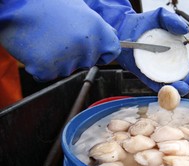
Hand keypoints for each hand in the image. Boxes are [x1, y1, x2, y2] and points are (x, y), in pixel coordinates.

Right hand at [0, 0, 120, 80]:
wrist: (14, 2)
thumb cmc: (45, 3)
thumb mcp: (79, 8)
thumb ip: (96, 28)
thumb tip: (110, 37)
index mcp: (96, 30)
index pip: (112, 51)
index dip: (102, 52)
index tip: (96, 52)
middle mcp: (86, 47)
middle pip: (87, 62)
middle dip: (76, 55)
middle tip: (60, 38)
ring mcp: (67, 60)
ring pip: (67, 69)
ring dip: (58, 60)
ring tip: (46, 39)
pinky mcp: (47, 69)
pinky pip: (49, 74)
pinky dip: (42, 66)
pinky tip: (36, 48)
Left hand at [113, 8, 188, 95]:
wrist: (124, 33)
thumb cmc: (144, 25)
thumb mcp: (160, 17)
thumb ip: (172, 20)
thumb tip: (184, 30)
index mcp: (183, 48)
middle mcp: (178, 62)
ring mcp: (167, 74)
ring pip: (184, 83)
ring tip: (188, 82)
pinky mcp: (155, 81)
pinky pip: (165, 90)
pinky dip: (171, 92)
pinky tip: (174, 89)